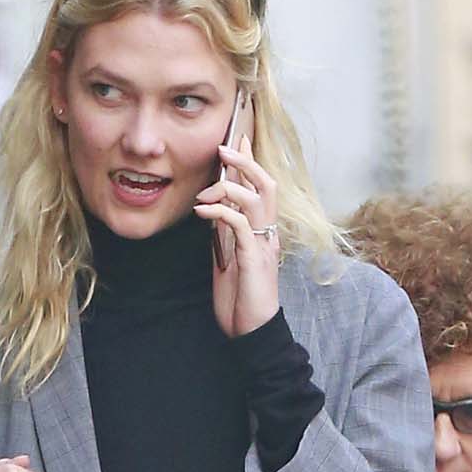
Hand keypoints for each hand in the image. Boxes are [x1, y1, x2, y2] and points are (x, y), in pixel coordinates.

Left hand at [195, 127, 281, 337]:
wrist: (252, 331)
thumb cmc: (240, 299)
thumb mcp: (228, 260)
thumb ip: (225, 235)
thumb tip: (213, 211)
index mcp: (264, 233)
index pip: (262, 189)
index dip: (251, 162)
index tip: (238, 140)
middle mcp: (268, 234)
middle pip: (266, 184)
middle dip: (246, 161)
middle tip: (224, 149)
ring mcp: (263, 245)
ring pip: (258, 197)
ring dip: (229, 185)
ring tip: (204, 192)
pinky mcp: (253, 258)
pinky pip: (240, 223)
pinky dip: (220, 211)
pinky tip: (202, 210)